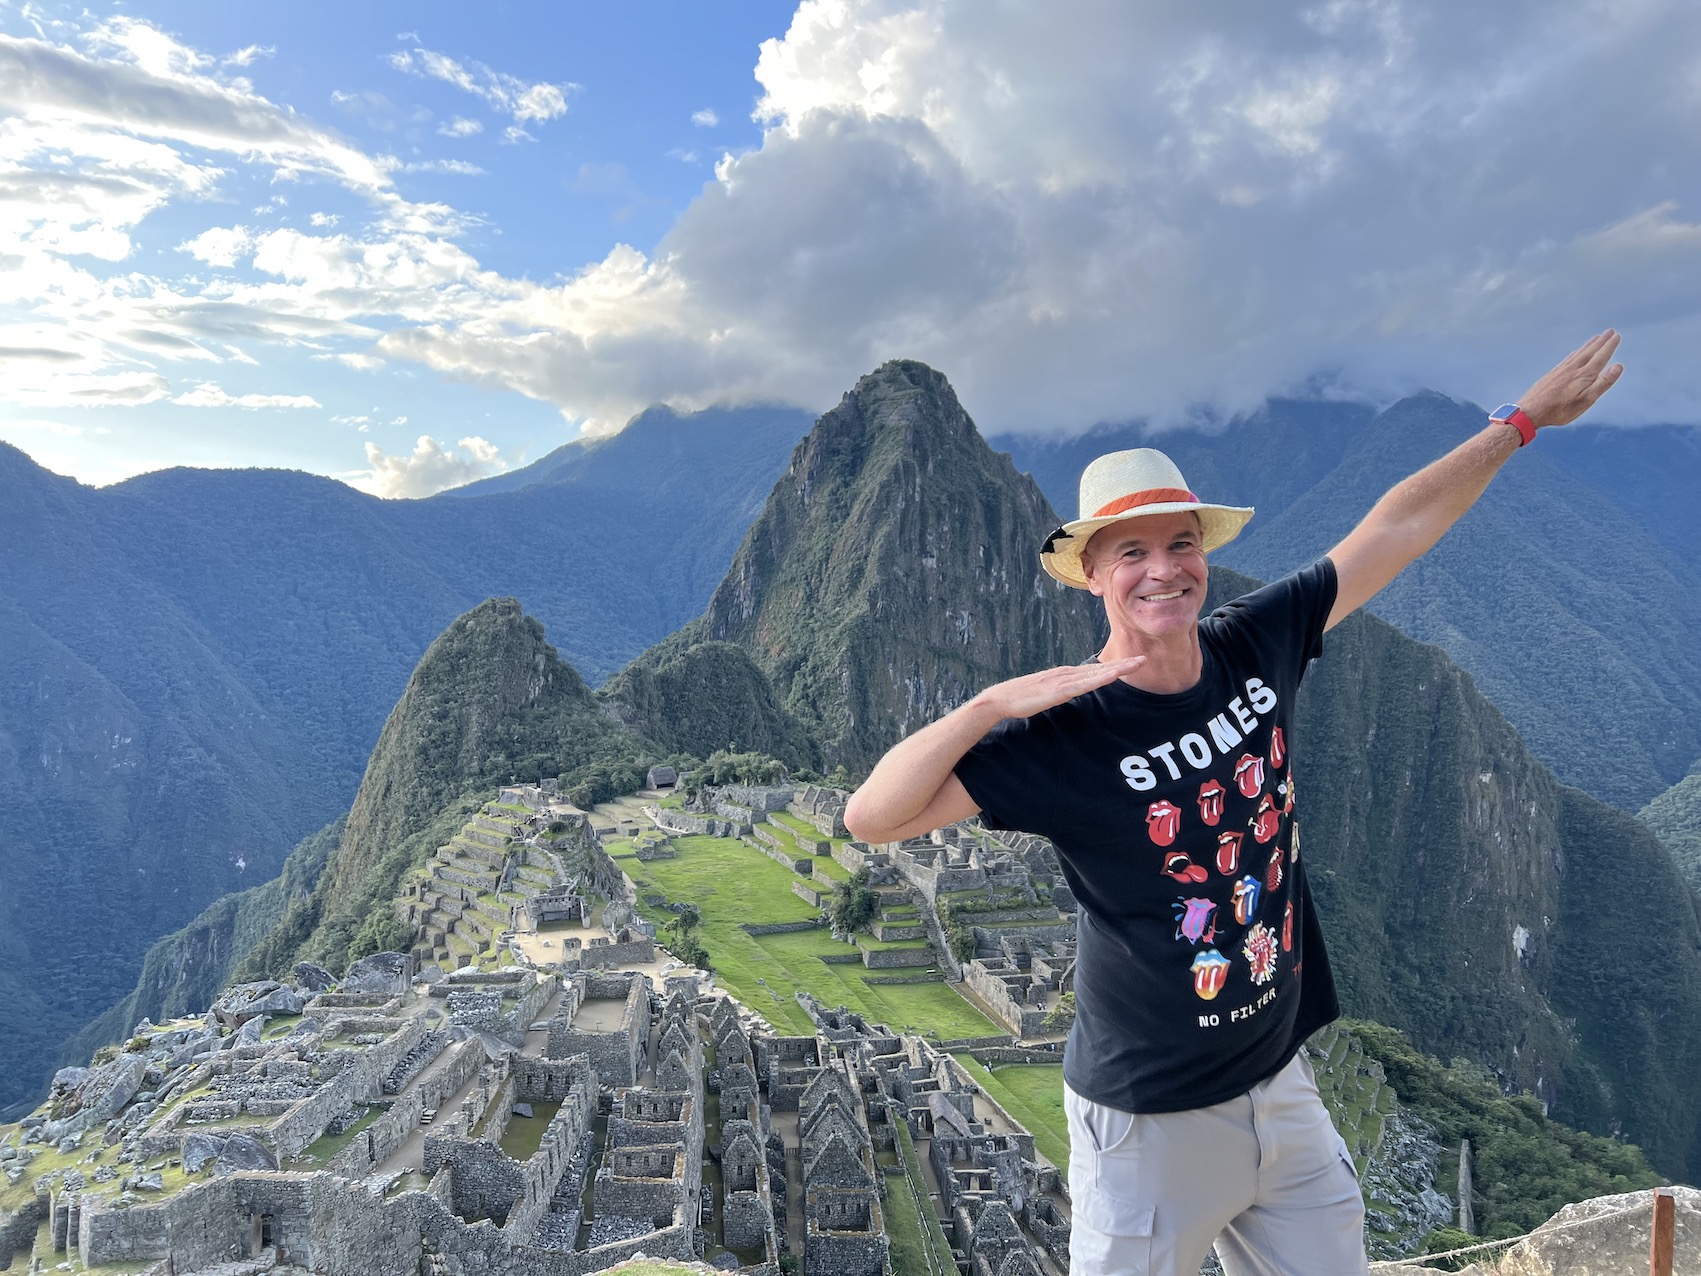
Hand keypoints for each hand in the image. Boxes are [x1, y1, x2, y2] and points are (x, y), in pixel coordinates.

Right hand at [972, 657, 1144, 719]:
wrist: (1000, 700)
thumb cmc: (1018, 700)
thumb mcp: (1042, 696)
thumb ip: (1055, 694)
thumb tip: (1065, 697)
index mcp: (1062, 675)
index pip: (1093, 670)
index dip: (1113, 667)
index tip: (1130, 665)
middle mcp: (1065, 674)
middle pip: (1100, 669)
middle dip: (1122, 664)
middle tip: (1143, 659)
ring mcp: (1063, 681)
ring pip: (1096, 674)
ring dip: (1118, 669)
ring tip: (1137, 664)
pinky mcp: (1059, 690)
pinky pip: (1085, 685)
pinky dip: (1100, 679)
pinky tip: (1114, 676)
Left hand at [1519, 329, 1624, 429]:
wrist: (1530, 412)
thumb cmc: (1560, 410)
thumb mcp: (1586, 400)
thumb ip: (1603, 382)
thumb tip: (1618, 366)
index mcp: (1584, 375)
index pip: (1601, 357)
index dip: (1609, 346)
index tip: (1617, 336)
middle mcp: (1573, 369)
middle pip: (1590, 351)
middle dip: (1601, 341)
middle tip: (1610, 331)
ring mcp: (1561, 371)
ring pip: (1578, 354)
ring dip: (1589, 345)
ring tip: (1596, 337)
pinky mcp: (1552, 375)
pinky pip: (1567, 359)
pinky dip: (1575, 353)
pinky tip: (1575, 353)